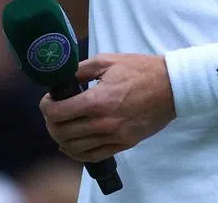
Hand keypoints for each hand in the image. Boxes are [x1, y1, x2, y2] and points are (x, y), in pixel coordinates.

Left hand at [40, 53, 174, 162]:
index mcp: (97, 100)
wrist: (171, 87)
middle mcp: (104, 123)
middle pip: (62, 132)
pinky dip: (76, 153)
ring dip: (61, 137)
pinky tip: (72, 144)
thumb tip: (61, 78)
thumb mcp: (106, 61)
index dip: (46, 106)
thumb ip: (80, 70)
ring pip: (74, 147)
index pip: (57, 113)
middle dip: (50, 122)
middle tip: (52, 112)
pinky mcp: (123, 144)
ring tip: (61, 125)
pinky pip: (92, 156)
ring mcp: (114, 136)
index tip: (48, 100)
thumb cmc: (140, 70)